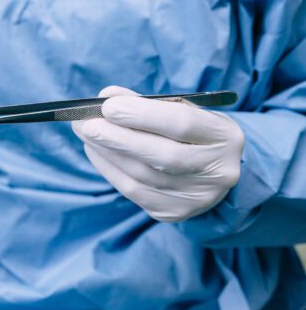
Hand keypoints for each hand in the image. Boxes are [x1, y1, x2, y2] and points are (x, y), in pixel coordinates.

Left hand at [72, 86, 243, 221]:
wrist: (215, 171)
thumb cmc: (191, 132)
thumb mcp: (180, 110)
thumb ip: (145, 102)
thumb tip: (106, 97)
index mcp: (224, 136)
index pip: (183, 124)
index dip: (142, 115)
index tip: (108, 106)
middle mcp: (217, 171)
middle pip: (162, 156)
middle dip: (118, 138)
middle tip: (86, 123)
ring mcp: (197, 196)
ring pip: (143, 176)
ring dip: (107, 152)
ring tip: (85, 133)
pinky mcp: (175, 212)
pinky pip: (134, 192)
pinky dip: (109, 169)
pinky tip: (95, 151)